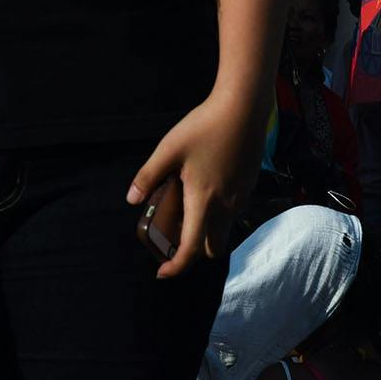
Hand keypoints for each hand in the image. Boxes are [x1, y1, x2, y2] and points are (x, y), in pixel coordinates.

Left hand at [127, 88, 268, 277]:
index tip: (161, 272)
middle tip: (175, 237)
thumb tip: (131, 200)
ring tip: (186, 206)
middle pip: (213, 247)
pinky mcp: (249, 185)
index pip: (192, 249)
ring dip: (207, 230)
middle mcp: (226, 206)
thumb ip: (149, 176)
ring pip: (224, 229)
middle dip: (195, 252)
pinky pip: (232, 211)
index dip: (176, 266)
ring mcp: (241, 196)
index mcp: (204, 202)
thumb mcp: (169, 149)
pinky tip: (205, 186)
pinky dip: (218, 213)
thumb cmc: (204, 127)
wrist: (243, 107)